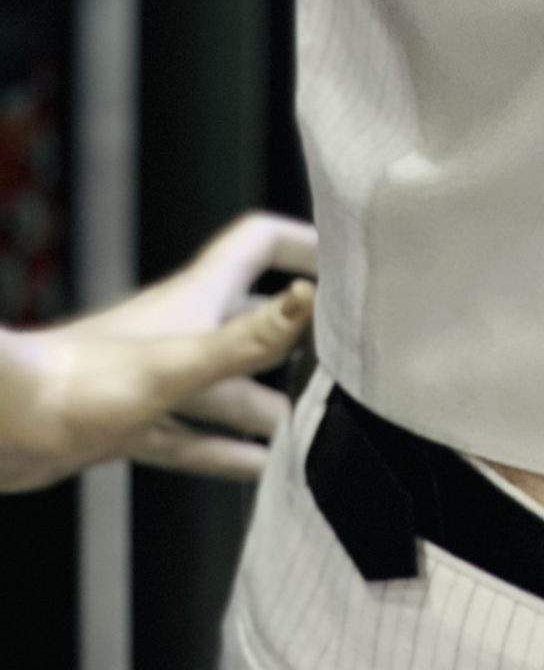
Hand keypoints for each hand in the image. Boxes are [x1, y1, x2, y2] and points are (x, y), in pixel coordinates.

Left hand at [0, 212, 317, 491]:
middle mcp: (181, 330)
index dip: (301, 243)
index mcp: (195, 299)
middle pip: (253, 319)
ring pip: (227, 384)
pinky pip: (192, 435)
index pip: (259, 244)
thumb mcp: (177, 364)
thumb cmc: (76, 384)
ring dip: (266, 402)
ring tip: (311, 426)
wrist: (3, 425)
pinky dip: (224, 449)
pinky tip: (256, 467)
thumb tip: (309, 300)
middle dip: (297, 334)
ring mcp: (156, 378)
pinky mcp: (132, 421)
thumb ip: (246, 338)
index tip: (342, 258)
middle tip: (342, 356)